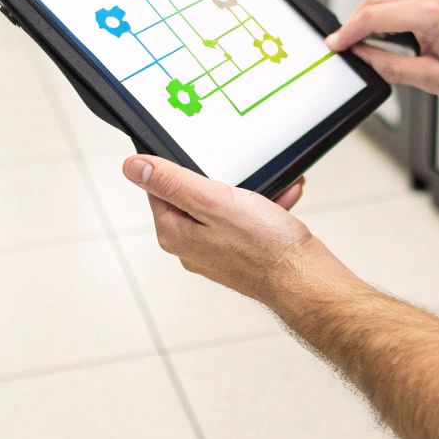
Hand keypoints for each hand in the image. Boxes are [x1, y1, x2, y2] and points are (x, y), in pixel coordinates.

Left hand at [124, 155, 352, 308]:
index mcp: (175, 233)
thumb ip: (172, 183)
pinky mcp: (239, 256)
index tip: (204, 158)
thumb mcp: (213, 201)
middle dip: (223, 178)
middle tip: (244, 173)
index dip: (181, 167)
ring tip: (271, 187)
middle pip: (193, 196)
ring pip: (225, 208)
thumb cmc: (265, 246)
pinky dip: (263, 208)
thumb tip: (132, 167)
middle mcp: (190, 247)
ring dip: (249, 192)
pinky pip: (245, 223)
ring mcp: (216, 253)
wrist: (306, 280)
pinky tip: (282, 199)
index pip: (158, 188)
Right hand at [325, 0, 438, 97]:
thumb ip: (393, 67)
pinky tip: (381, 35)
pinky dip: (382, 15)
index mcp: (431, 12)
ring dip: (368, 19)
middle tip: (342, 48)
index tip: (335, 46)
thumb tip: (364, 59)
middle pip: (373, 1)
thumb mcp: (435, 78)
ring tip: (361, 46)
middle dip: (353, 24)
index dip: (348, 32)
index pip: (374, 16)